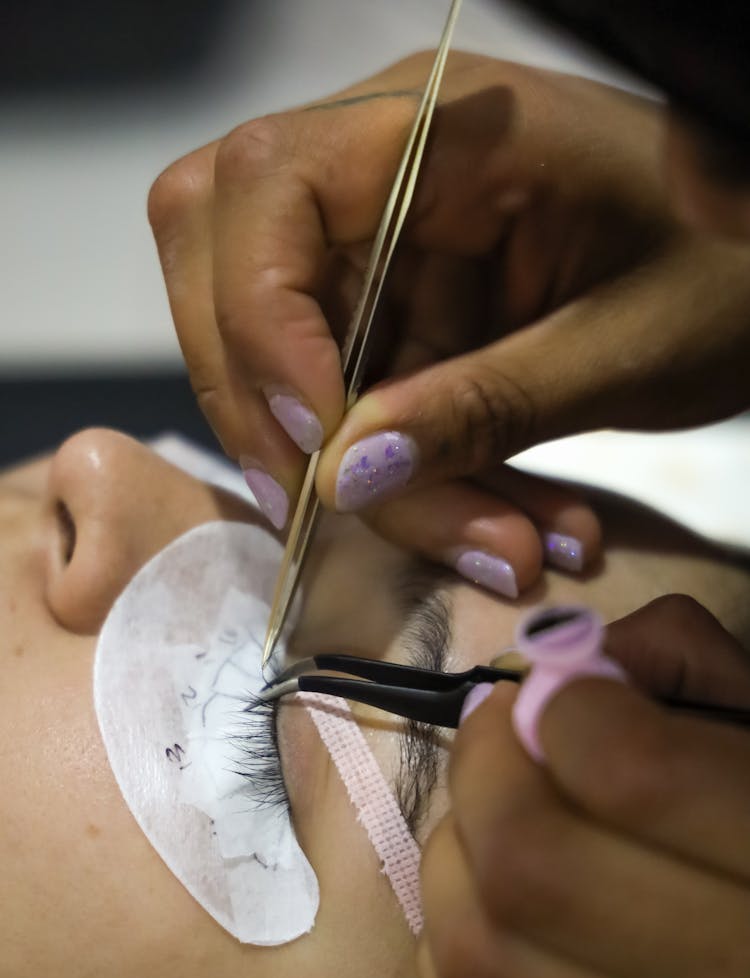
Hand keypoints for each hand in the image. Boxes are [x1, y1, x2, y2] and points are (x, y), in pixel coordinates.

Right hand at [148, 53, 749, 587]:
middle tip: (329, 515)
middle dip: (266, 410)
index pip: (265, 190)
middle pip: (229, 270)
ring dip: (376, 481)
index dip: (260, 324)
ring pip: (295, 366)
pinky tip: (510, 524)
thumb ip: (485, 404)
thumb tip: (347, 477)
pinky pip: (362, 406)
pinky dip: (422, 484)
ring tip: (503, 549)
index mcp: (441, 126)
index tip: (322, 444)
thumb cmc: (738, 262)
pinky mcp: (406, 312)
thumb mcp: (628, 341)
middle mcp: (385, 171)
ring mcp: (388, 245)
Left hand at [417, 595, 749, 977]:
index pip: (629, 773)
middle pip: (529, 866)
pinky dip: (449, 949)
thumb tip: (552, 665)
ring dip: (457, 853)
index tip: (563, 692)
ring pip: (478, 952)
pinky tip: (494, 904)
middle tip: (506, 734)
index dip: (566, 705)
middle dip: (488, 768)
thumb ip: (681, 666)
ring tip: (496, 816)